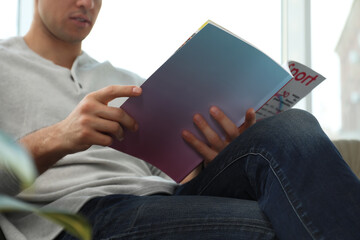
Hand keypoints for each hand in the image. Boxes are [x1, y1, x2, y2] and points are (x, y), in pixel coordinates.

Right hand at [19, 85, 141, 173]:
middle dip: (130, 122)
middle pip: (118, 113)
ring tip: (119, 135)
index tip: (140, 91)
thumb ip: (106, 107)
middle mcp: (88, 107)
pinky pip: (108, 139)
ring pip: (115, 128)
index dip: (126, 90)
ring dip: (120, 134)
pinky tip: (105, 140)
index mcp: (92, 98)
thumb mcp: (90, 108)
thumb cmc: (83, 121)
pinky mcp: (86, 135)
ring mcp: (86, 121)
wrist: (61, 136)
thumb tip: (130, 115)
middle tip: (134, 127)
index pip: (112, 90)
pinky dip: (110, 141)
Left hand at [182, 107, 255, 166]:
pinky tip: (185, 133)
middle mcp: (236, 146)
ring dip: (205, 128)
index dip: (250, 119)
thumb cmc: (232, 149)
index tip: (250, 110)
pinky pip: (202, 150)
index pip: (250, 127)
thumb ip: (239, 126)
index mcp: (245, 138)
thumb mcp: (239, 138)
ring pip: (215, 140)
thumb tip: (235, 109)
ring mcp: (224, 153)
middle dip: (222, 120)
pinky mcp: (213, 160)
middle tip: (212, 109)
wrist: (226, 170)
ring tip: (196, 117)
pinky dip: (193, 142)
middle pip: (231, 132)